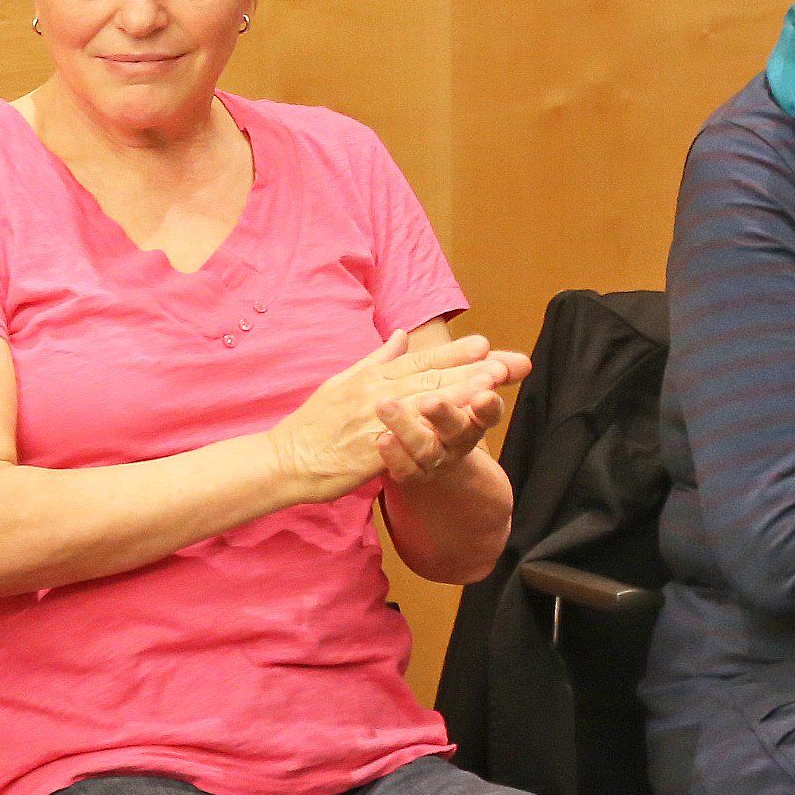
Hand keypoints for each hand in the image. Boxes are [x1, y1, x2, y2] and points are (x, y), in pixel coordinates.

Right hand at [270, 331, 521, 501]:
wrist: (286, 459)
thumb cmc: (313, 425)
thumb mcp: (343, 381)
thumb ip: (377, 359)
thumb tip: (400, 335)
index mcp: (372, 378)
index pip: (419, 361)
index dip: (454, 353)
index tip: (486, 345)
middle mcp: (376, 393)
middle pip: (432, 378)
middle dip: (472, 370)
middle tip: (508, 363)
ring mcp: (375, 419)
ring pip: (425, 402)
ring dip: (462, 392)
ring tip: (495, 386)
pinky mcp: (372, 449)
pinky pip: (410, 437)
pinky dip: (436, 428)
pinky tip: (460, 426)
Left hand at [371, 356, 523, 487]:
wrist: (430, 455)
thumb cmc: (451, 409)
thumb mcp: (470, 384)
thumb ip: (493, 369)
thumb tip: (524, 362)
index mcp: (474, 417)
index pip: (487, 412)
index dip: (487, 406)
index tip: (485, 394)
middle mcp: (457, 441)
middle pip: (457, 431)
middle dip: (446, 415)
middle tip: (430, 401)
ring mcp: (433, 460)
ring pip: (425, 448)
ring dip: (407, 428)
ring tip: (386, 406)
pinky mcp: (411, 473)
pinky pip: (404, 469)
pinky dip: (394, 456)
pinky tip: (383, 438)